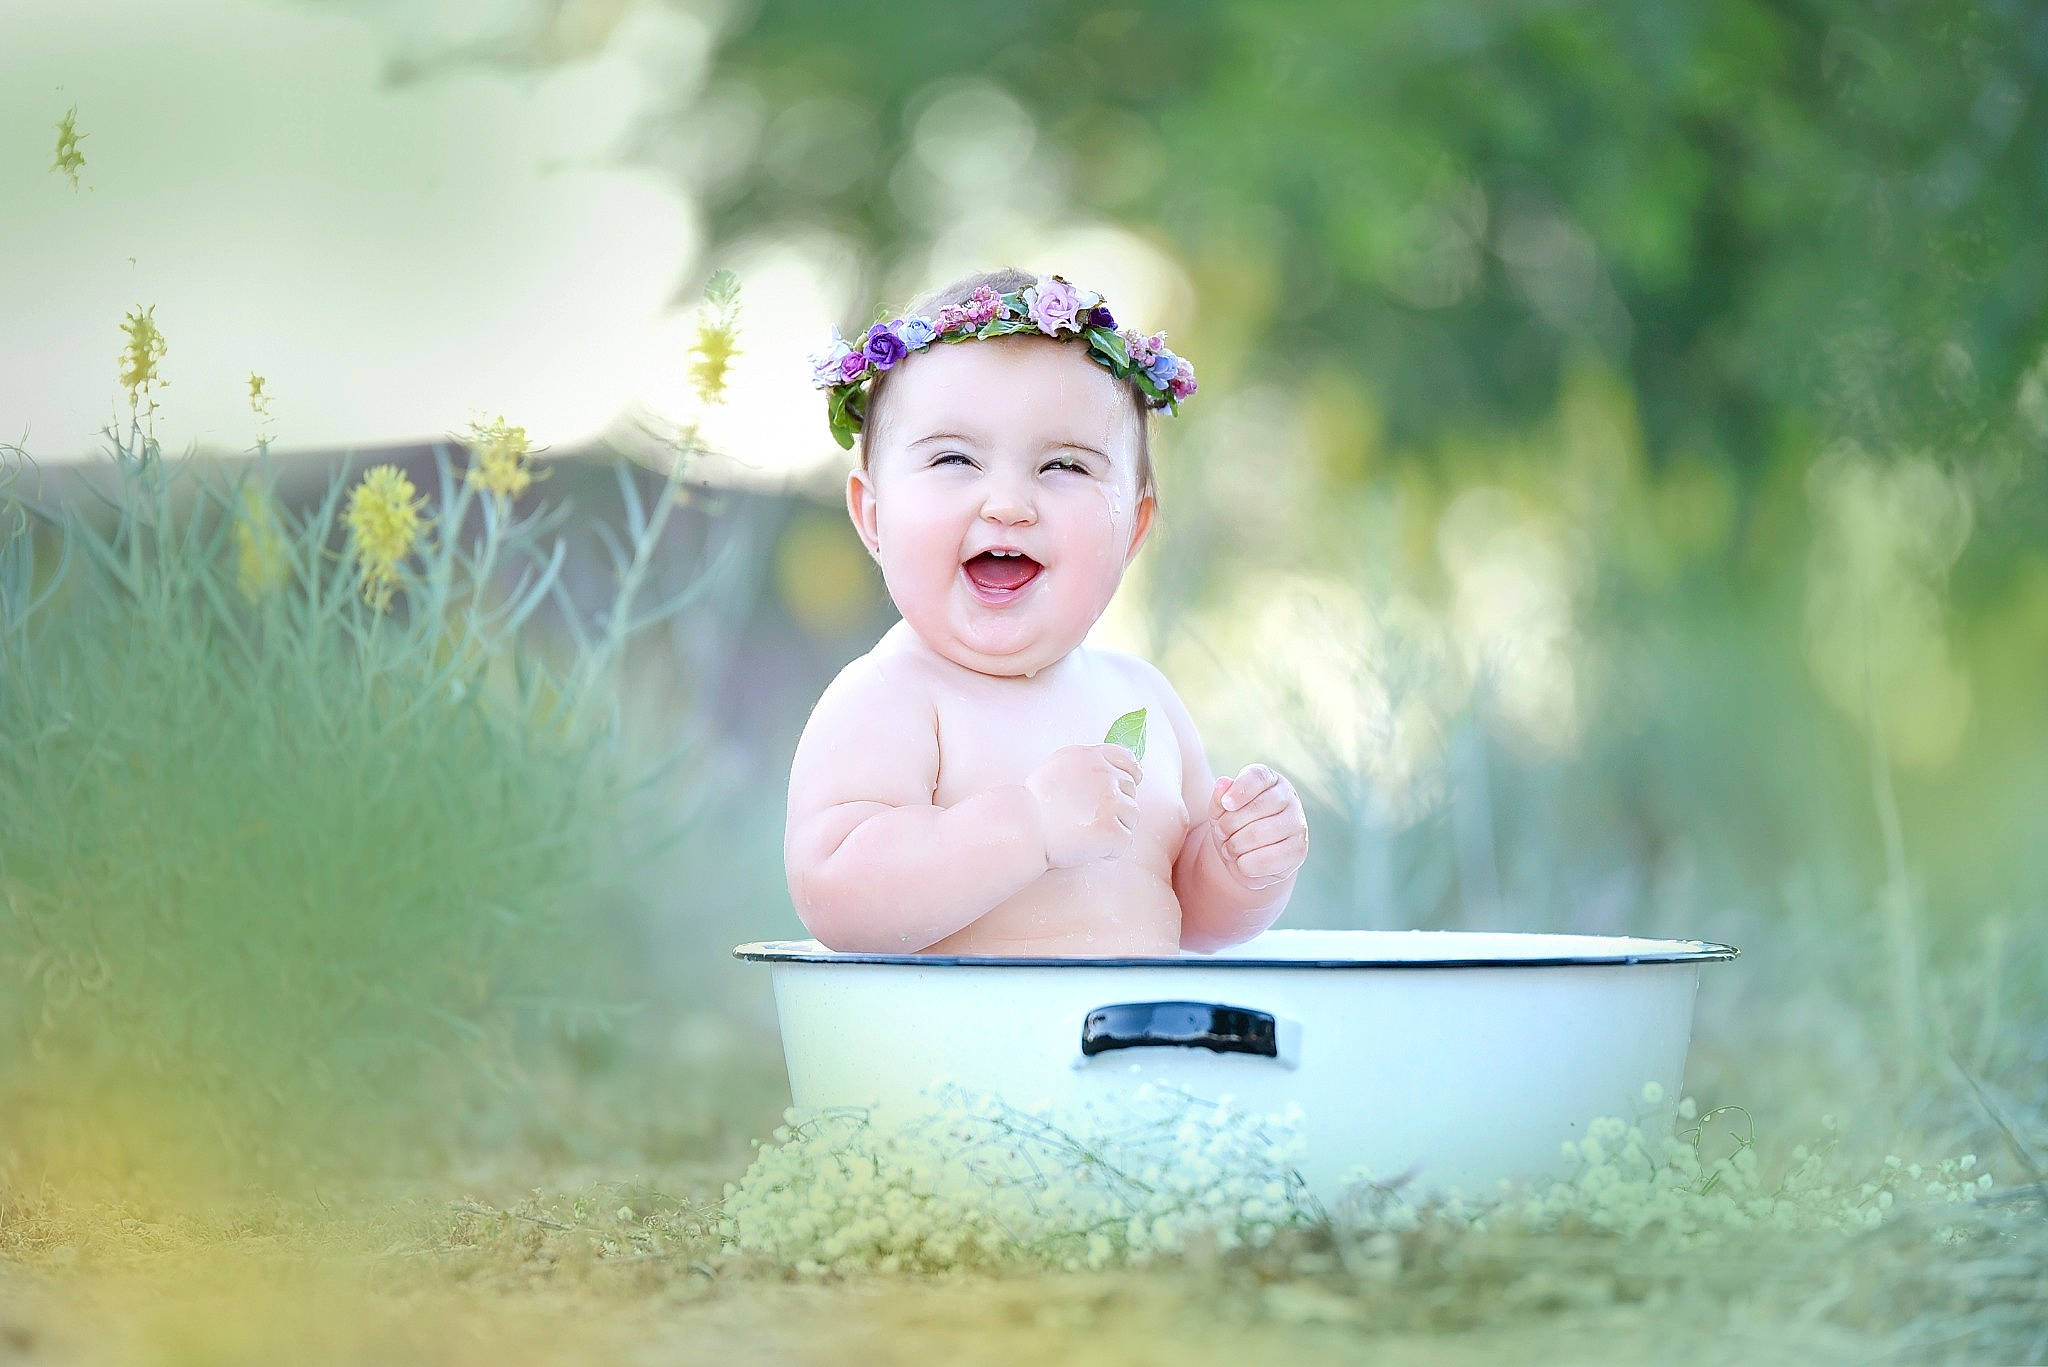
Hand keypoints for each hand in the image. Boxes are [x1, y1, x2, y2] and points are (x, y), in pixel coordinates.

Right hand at [1025, 744, 1142, 868]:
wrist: (1024, 829)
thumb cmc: (1035, 804)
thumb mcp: (1059, 767)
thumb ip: (1087, 765)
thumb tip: (1113, 770)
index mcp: (1091, 757)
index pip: (1127, 760)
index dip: (1131, 774)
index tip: (1126, 786)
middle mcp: (1104, 775)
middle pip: (1131, 791)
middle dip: (1117, 806)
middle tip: (1090, 819)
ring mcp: (1110, 803)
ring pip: (1132, 816)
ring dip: (1116, 827)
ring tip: (1089, 834)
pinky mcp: (1111, 830)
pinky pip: (1125, 841)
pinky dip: (1111, 850)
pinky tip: (1091, 850)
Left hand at [1208, 764, 1307, 890]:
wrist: (1248, 856)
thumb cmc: (1235, 826)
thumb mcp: (1220, 811)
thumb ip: (1219, 797)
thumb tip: (1222, 783)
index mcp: (1270, 779)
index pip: (1258, 777)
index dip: (1240, 790)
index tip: (1226, 804)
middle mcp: (1288, 797)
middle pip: (1258, 807)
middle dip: (1230, 824)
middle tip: (1221, 832)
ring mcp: (1297, 823)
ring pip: (1260, 834)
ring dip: (1235, 845)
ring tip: (1228, 848)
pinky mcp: (1299, 849)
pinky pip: (1267, 859)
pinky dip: (1246, 864)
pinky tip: (1241, 862)